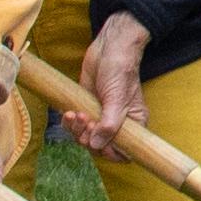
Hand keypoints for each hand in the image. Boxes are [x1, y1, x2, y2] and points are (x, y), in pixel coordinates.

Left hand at [68, 11, 151, 152]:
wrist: (108, 49)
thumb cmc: (120, 71)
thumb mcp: (117, 99)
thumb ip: (109, 125)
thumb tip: (96, 145)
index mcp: (132, 124)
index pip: (123, 152)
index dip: (108, 151)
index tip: (98, 140)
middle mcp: (116, 123)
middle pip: (99, 146)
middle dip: (88, 137)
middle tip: (85, 120)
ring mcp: (100, 117)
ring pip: (84, 137)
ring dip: (76, 130)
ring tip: (75, 114)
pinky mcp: (86, 109)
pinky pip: (74, 126)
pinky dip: (69, 123)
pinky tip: (68, 113)